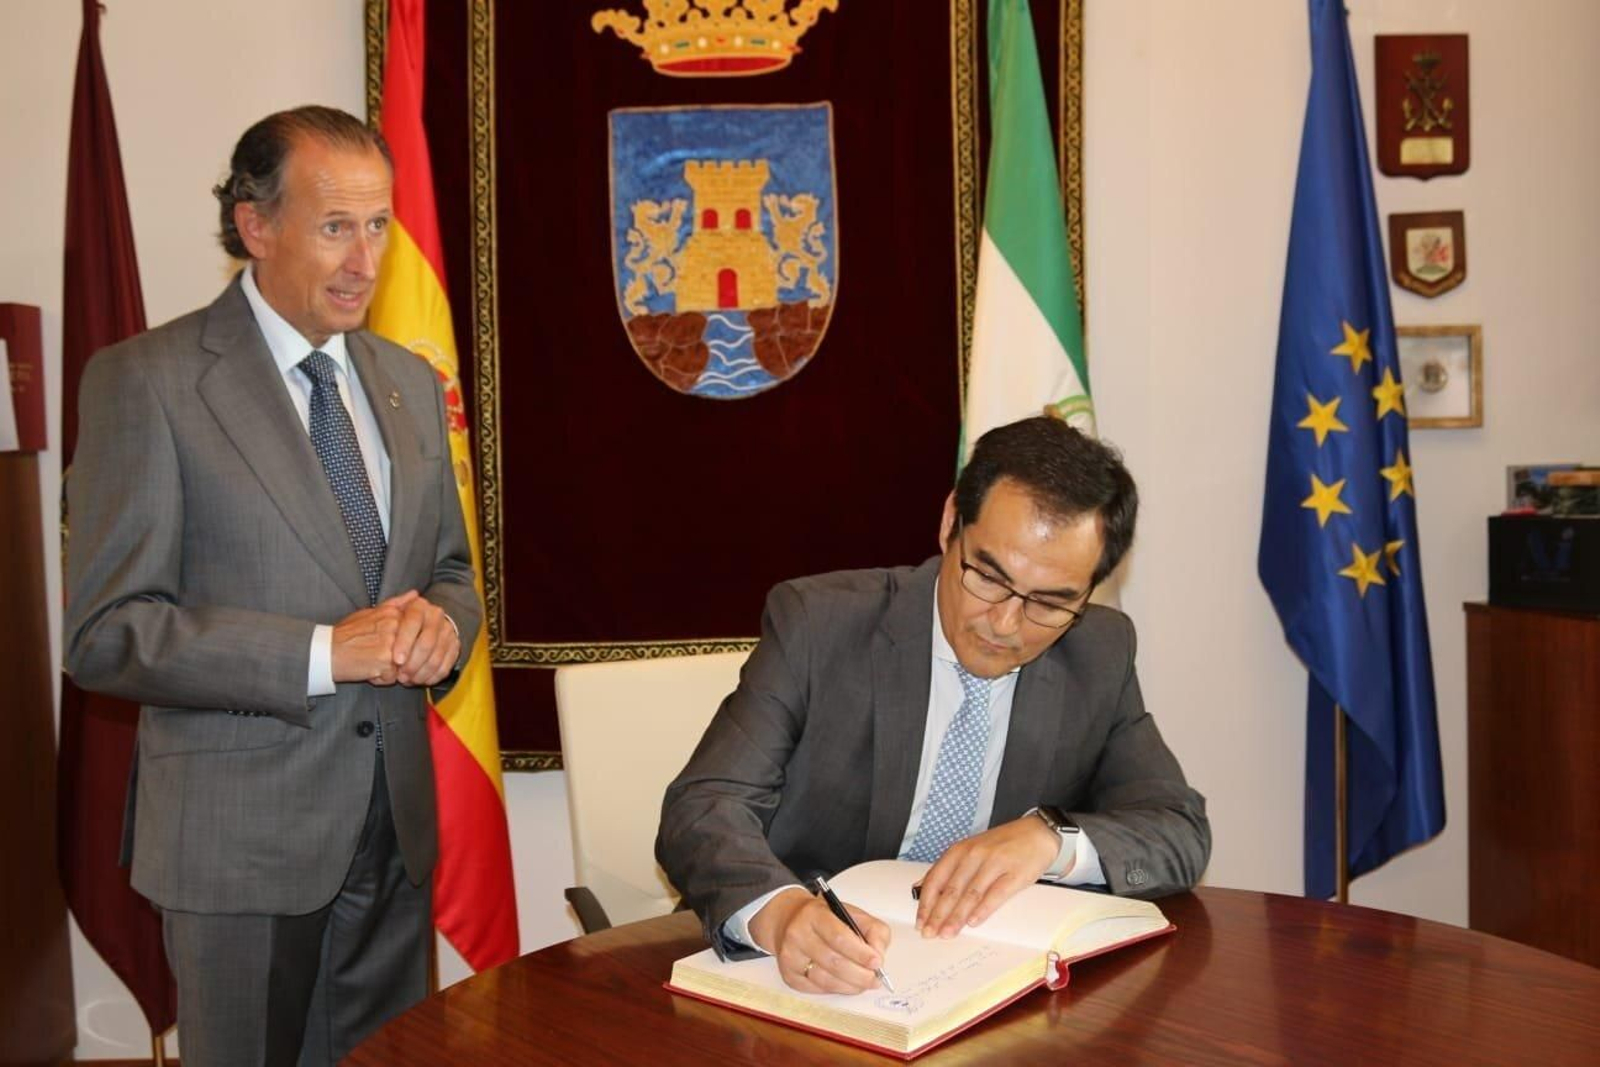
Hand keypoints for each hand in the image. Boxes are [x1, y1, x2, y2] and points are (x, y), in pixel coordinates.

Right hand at [330, 591, 418, 684]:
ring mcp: (391, 643)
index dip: (396, 646)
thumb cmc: (345, 635)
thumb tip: (415, 594)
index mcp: (393, 613)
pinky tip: (365, 669)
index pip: (411, 636)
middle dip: (393, 658)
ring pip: (401, 666)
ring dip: (387, 669)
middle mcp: (395, 626)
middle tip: (371, 653)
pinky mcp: (386, 661)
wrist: (324, 651)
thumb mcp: (369, 613)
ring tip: (368, 660)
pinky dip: (379, 679)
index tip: (378, 644)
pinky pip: (392, 678)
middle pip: (408, 651)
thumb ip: (395, 604)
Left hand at [389, 591, 461, 686]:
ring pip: (437, 657)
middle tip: (401, 676)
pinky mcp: (455, 646)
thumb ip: (389, 609)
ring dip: (421, 673)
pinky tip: (420, 681)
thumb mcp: (390, 614)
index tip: (396, 660)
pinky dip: (432, 677)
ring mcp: (447, 631)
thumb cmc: (399, 622)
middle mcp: (436, 616)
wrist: (425, 624)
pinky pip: (446, 665)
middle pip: (427, 642)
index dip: (405, 642)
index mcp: (419, 606)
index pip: (413, 622)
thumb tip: (401, 600)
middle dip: (413, 663)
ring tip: (408, 680)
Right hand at [748, 888, 890, 993]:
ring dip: (850, 985)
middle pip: (834, 962)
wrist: (790, 920)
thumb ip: (874, 931)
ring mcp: (791, 956)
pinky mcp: (788, 974)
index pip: (839, 937)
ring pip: (825, 980)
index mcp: (814, 914)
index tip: (876, 962)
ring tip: (863, 983)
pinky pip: (816, 989)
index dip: (860, 953)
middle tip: (874, 978)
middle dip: (860, 975)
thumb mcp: (853, 914)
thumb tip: (878, 956)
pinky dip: (835, 989)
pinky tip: (844, 983)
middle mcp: (798, 934)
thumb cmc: (825, 918)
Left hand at [914, 816, 1060, 938]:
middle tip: (930, 934)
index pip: (936, 879)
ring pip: (970, 894)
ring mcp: (994, 863)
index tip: (920, 922)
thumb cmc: (1002, 844)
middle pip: (951, 889)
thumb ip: (950, 868)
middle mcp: (974, 855)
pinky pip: (995, 894)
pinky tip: (973, 922)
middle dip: (938, 915)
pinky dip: (983, 909)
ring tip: (947, 933)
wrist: (1037, 832)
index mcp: (960, 850)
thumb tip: (923, 887)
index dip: (926, 903)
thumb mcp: (971, 849)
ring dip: (957, 917)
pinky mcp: (1014, 874)